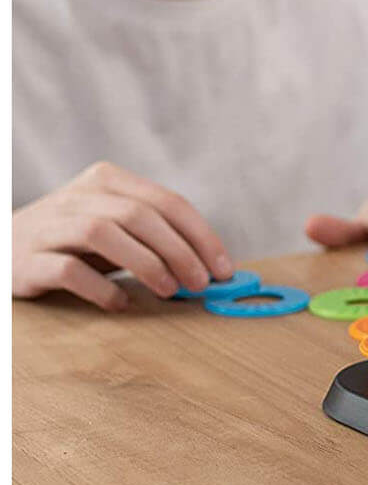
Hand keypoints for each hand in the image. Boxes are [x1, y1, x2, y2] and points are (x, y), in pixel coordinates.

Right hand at [12, 163, 234, 309]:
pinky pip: (69, 270)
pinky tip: (120, 304)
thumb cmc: (70, 240)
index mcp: (107, 180)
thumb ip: (152, 236)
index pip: (167, 201)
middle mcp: (78, 195)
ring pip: (105, 233)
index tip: (223, 267)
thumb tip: (207, 266)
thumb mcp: (112, 225)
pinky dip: (101, 287)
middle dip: (180, 251)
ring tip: (169, 291)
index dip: (200, 235)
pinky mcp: (27, 259)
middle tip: (201, 282)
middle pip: (140, 215)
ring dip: (146, 263)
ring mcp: (50, 225)